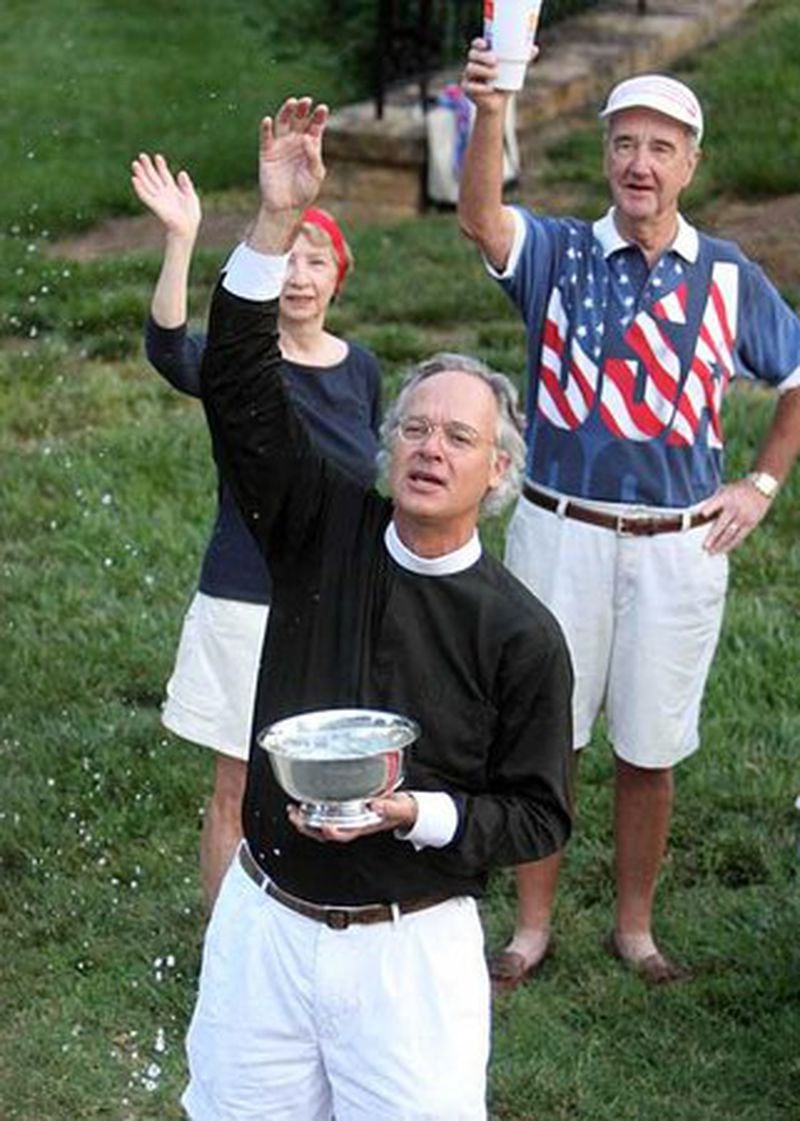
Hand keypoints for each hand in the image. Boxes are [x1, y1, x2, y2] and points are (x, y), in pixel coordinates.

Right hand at [131, 153, 201, 240]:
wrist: (187, 228)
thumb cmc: (191, 215)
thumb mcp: (191, 196)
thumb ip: (186, 184)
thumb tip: (181, 172)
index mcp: (173, 190)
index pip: (164, 175)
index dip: (161, 166)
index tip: (157, 156)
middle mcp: (164, 193)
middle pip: (153, 177)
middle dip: (148, 167)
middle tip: (142, 155)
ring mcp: (158, 198)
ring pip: (147, 184)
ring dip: (140, 174)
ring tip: (135, 163)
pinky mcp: (154, 205)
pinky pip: (145, 195)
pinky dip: (139, 187)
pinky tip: (134, 179)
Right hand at [258, 96, 327, 214]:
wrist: (287, 207)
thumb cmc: (305, 191)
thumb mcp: (315, 174)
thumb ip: (313, 156)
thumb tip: (307, 138)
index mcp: (311, 145)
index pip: (315, 126)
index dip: (319, 116)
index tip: (323, 108)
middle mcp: (296, 141)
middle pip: (299, 120)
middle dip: (303, 109)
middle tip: (306, 101)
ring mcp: (281, 145)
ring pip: (283, 123)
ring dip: (286, 111)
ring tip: (292, 103)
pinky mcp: (267, 153)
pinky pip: (266, 138)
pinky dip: (266, 128)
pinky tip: (268, 120)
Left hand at [287, 792, 417, 843]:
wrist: (400, 810)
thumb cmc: (398, 810)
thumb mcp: (397, 807)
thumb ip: (388, 807)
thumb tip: (375, 804)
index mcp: (363, 826)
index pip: (346, 833)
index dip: (334, 832)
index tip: (325, 826)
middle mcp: (351, 825)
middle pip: (326, 833)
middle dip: (309, 828)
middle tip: (295, 817)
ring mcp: (346, 820)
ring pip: (321, 827)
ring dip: (305, 822)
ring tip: (292, 812)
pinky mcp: (343, 812)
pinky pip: (323, 817)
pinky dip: (310, 813)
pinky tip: (302, 805)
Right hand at [461, 37, 537, 110]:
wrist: (497, 103)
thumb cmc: (505, 83)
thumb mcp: (515, 70)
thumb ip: (523, 59)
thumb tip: (535, 49)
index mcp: (482, 55)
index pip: (476, 44)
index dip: (478, 42)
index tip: (486, 43)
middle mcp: (473, 64)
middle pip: (472, 54)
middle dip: (483, 56)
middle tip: (495, 60)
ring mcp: (468, 76)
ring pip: (470, 68)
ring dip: (483, 70)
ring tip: (496, 74)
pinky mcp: (467, 89)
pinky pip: (470, 86)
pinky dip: (480, 88)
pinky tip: (490, 88)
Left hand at [699, 477, 772, 553]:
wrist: (763, 486)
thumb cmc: (739, 489)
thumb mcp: (726, 489)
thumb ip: (715, 501)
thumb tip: (701, 514)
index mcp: (727, 497)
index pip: (715, 503)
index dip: (709, 509)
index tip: (702, 514)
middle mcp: (735, 508)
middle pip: (722, 524)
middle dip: (712, 537)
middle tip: (704, 547)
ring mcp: (744, 516)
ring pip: (730, 533)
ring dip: (720, 544)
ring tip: (712, 552)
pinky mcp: (751, 523)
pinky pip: (740, 536)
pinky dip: (731, 544)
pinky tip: (724, 549)